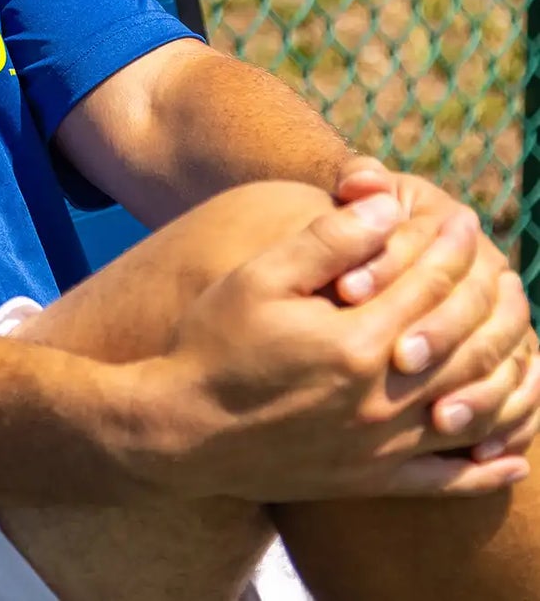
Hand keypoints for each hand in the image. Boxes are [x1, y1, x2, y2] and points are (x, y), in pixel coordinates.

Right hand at [144, 192, 532, 502]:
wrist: (183, 429)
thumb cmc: (215, 343)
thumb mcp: (260, 277)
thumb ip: (327, 242)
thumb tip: (388, 209)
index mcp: (356, 341)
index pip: (428, 286)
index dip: (449, 247)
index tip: (461, 219)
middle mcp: (382, 398)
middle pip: (462, 342)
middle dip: (487, 297)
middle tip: (498, 267)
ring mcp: (382, 446)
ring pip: (474, 409)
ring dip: (507, 373)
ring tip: (519, 342)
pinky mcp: (372, 480)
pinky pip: (451, 480)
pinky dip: (489, 467)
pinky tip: (512, 452)